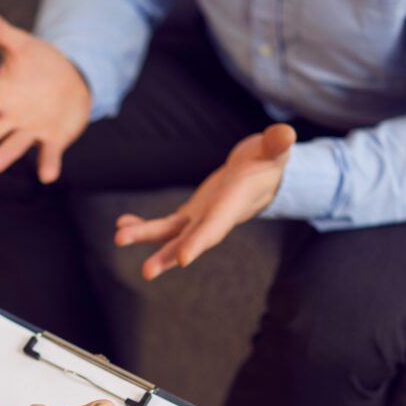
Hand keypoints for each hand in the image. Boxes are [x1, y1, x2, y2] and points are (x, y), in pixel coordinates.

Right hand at [0, 3, 91, 183]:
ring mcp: (31, 130)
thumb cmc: (38, 65)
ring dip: (3, 155)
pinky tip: (47, 175)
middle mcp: (10, 118)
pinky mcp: (54, 139)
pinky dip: (48, 164)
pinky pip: (49, 154)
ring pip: (13, 146)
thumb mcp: (19, 44)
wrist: (71, 80)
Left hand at [115, 124, 296, 279]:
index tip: (182, 259)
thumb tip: (286, 134)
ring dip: (146, 238)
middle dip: (168, 256)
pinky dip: (143, 225)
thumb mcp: (274, 149)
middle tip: (147, 272)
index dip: (200, 241)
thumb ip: (277, 144)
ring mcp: (201, 219)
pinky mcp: (191, 214)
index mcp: (233, 205)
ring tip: (119, 238)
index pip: (216, 227)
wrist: (260, 174)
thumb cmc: (269, 160)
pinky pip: (165, 225)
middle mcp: (216, 218)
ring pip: (171, 235)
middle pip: (191, 241)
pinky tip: (121, 224)